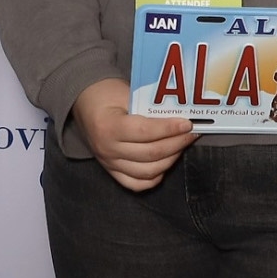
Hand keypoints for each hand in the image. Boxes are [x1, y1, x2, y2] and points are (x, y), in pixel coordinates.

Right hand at [72, 78, 196, 191]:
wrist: (85, 102)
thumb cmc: (106, 94)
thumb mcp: (125, 93)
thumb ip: (148, 107)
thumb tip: (178, 117)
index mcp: (108, 127)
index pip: (145, 132)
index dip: (169, 129)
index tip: (187, 123)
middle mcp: (108, 150)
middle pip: (150, 154)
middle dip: (176, 143)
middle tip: (191, 133)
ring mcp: (109, 164)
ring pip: (148, 172)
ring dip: (171, 159)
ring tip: (182, 144)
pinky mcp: (112, 172)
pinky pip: (138, 184)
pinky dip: (155, 176)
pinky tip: (167, 162)